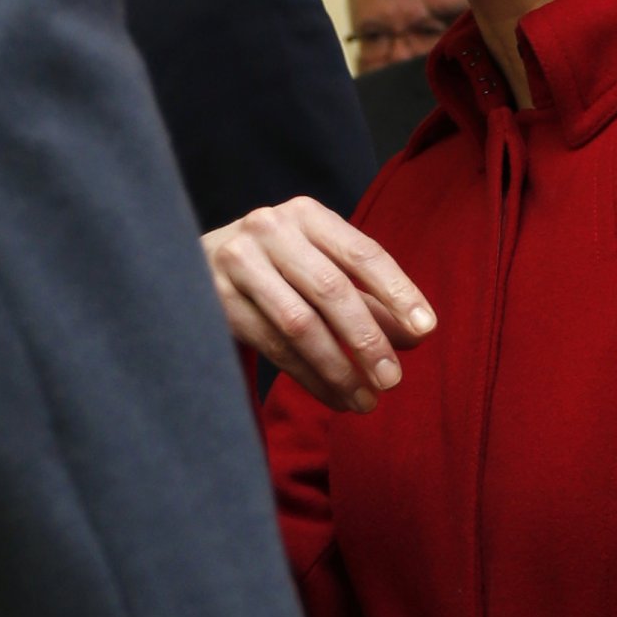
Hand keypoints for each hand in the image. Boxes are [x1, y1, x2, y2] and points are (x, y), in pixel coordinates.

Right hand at [201, 197, 435, 410]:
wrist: (191, 266)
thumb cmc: (277, 268)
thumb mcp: (323, 269)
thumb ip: (370, 298)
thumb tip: (417, 336)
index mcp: (307, 215)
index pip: (363, 253)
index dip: (397, 292)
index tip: (425, 330)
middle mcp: (270, 230)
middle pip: (331, 290)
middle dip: (367, 340)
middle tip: (393, 380)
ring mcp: (238, 262)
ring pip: (299, 324)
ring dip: (338, 369)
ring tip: (366, 400)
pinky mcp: (217, 300)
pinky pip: (272, 347)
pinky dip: (310, 378)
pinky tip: (335, 398)